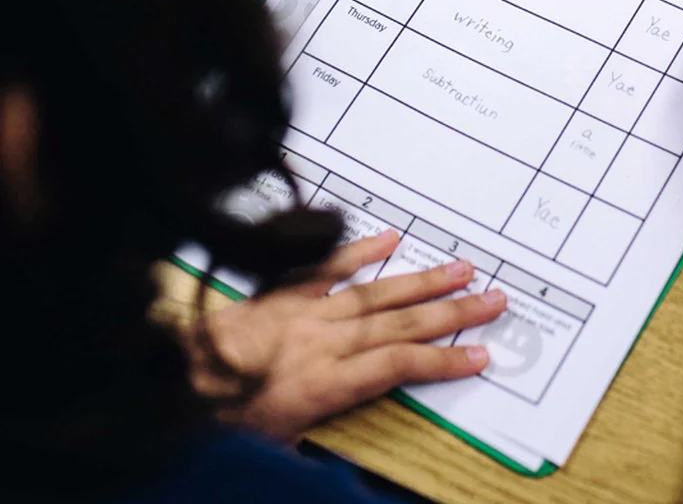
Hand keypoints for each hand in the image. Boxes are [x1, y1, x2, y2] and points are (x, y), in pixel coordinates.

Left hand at [186, 232, 505, 440]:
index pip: (399, 367)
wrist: (174, 379)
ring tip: (463, 267)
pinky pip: (330, 267)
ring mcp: (308, 312)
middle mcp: (326, 342)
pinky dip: (361, 250)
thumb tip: (343, 460)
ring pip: (377, 293)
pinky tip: (391, 237)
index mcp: (326, 385)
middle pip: (401, 325)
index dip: (444, 362)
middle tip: (494, 298)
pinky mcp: (286, 292)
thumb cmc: (222, 419)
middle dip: (452, 312)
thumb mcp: (276, 447)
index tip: (481, 354)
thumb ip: (317, 441)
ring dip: (423, 280)